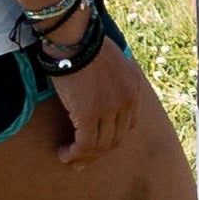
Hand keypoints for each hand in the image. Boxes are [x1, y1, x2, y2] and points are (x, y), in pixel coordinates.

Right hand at [35, 32, 151, 163]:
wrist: (74, 38)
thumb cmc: (85, 44)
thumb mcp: (110, 61)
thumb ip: (112, 79)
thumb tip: (99, 91)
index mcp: (134, 88)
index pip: (129, 124)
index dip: (112, 138)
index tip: (97, 144)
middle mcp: (128, 101)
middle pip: (116, 138)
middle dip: (99, 153)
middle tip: (82, 161)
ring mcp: (111, 109)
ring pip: (101, 145)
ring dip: (84, 157)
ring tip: (69, 159)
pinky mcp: (90, 114)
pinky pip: (86, 144)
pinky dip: (74, 153)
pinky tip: (64, 154)